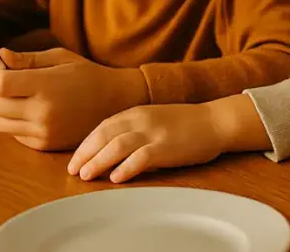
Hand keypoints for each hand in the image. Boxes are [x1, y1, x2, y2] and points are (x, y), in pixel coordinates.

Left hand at [0, 47, 146, 151]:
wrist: (116, 102)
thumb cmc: (87, 75)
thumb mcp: (61, 58)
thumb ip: (28, 59)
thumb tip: (0, 56)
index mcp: (47, 85)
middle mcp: (43, 111)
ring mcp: (44, 131)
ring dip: (0, 108)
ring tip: (16, 97)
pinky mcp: (45, 144)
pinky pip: (14, 134)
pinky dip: (15, 122)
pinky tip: (31, 111)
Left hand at [69, 103, 225, 182]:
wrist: (216, 121)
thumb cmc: (186, 123)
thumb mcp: (155, 119)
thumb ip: (133, 128)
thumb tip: (108, 148)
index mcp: (137, 112)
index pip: (103, 127)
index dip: (86, 144)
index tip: (75, 159)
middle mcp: (142, 119)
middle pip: (104, 136)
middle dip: (85, 154)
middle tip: (74, 170)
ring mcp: (155, 132)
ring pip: (117, 146)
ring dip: (98, 161)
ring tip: (87, 175)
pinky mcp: (167, 147)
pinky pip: (141, 158)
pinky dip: (126, 168)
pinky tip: (116, 177)